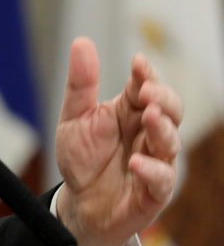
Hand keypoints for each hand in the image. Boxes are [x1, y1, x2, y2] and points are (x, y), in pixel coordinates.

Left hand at [55, 37, 182, 245]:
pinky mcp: (153, 192)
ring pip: (171, 142)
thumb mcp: (74, 118)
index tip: (138, 63)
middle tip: (146, 93)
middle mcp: (148, 134)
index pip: (146, 87)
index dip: (146, 75)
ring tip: (148, 116)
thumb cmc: (83, 159)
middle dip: (162, 98)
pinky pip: (162, 181)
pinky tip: (134, 162)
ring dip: (162, 128)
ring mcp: (154, 162)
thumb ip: (81, 84)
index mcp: (130, 112)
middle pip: (170, 110)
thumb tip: (81, 42)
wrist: (78, 204)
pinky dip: (151, 170)